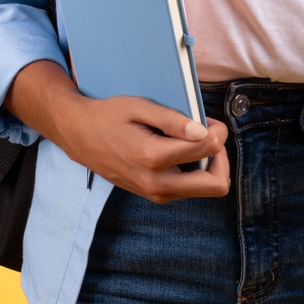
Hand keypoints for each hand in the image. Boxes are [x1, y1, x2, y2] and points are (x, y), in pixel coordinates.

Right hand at [5, 60, 229, 202]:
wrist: (80, 136)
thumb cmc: (109, 117)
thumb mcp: (139, 107)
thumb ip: (173, 120)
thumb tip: (204, 132)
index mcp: (153, 158)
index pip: (208, 149)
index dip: (218, 130)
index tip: (207, 119)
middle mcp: (157, 184)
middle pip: (217, 185)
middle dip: (222, 157)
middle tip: (210, 135)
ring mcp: (157, 194)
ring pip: (206, 189)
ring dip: (209, 164)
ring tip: (191, 140)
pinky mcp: (156, 196)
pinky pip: (191, 188)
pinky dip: (195, 170)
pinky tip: (179, 151)